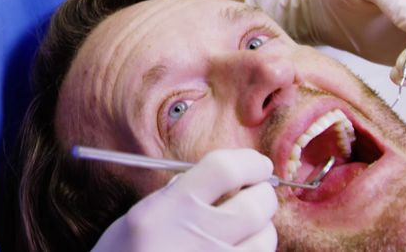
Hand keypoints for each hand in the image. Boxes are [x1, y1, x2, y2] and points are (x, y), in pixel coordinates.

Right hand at [91, 149, 276, 250]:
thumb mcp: (140, 216)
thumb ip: (177, 194)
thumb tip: (219, 178)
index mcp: (171, 209)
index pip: (225, 170)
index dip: (249, 162)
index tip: (257, 164)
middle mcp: (198, 235)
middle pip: (256, 203)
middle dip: (262, 193)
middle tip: (256, 192)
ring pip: (266, 238)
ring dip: (261, 227)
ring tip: (245, 227)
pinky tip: (235, 249)